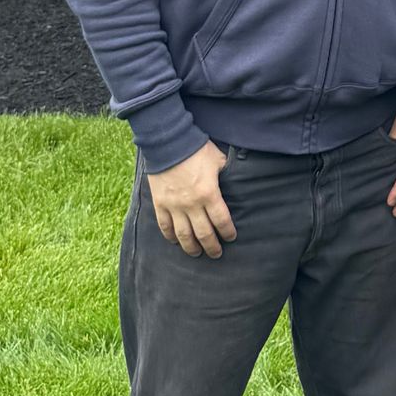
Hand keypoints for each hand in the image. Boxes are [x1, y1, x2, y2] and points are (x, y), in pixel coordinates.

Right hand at [147, 142, 234, 258]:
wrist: (169, 142)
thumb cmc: (197, 149)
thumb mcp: (219, 160)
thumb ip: (226, 174)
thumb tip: (236, 180)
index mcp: (209, 194)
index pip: (222, 221)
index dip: (228, 232)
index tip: (231, 238)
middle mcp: (192, 205)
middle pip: (204, 234)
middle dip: (212, 246)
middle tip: (216, 254)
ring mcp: (174, 206)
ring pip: (184, 235)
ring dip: (191, 247)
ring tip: (197, 254)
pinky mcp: (160, 204)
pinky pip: (165, 226)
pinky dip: (171, 237)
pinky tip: (176, 242)